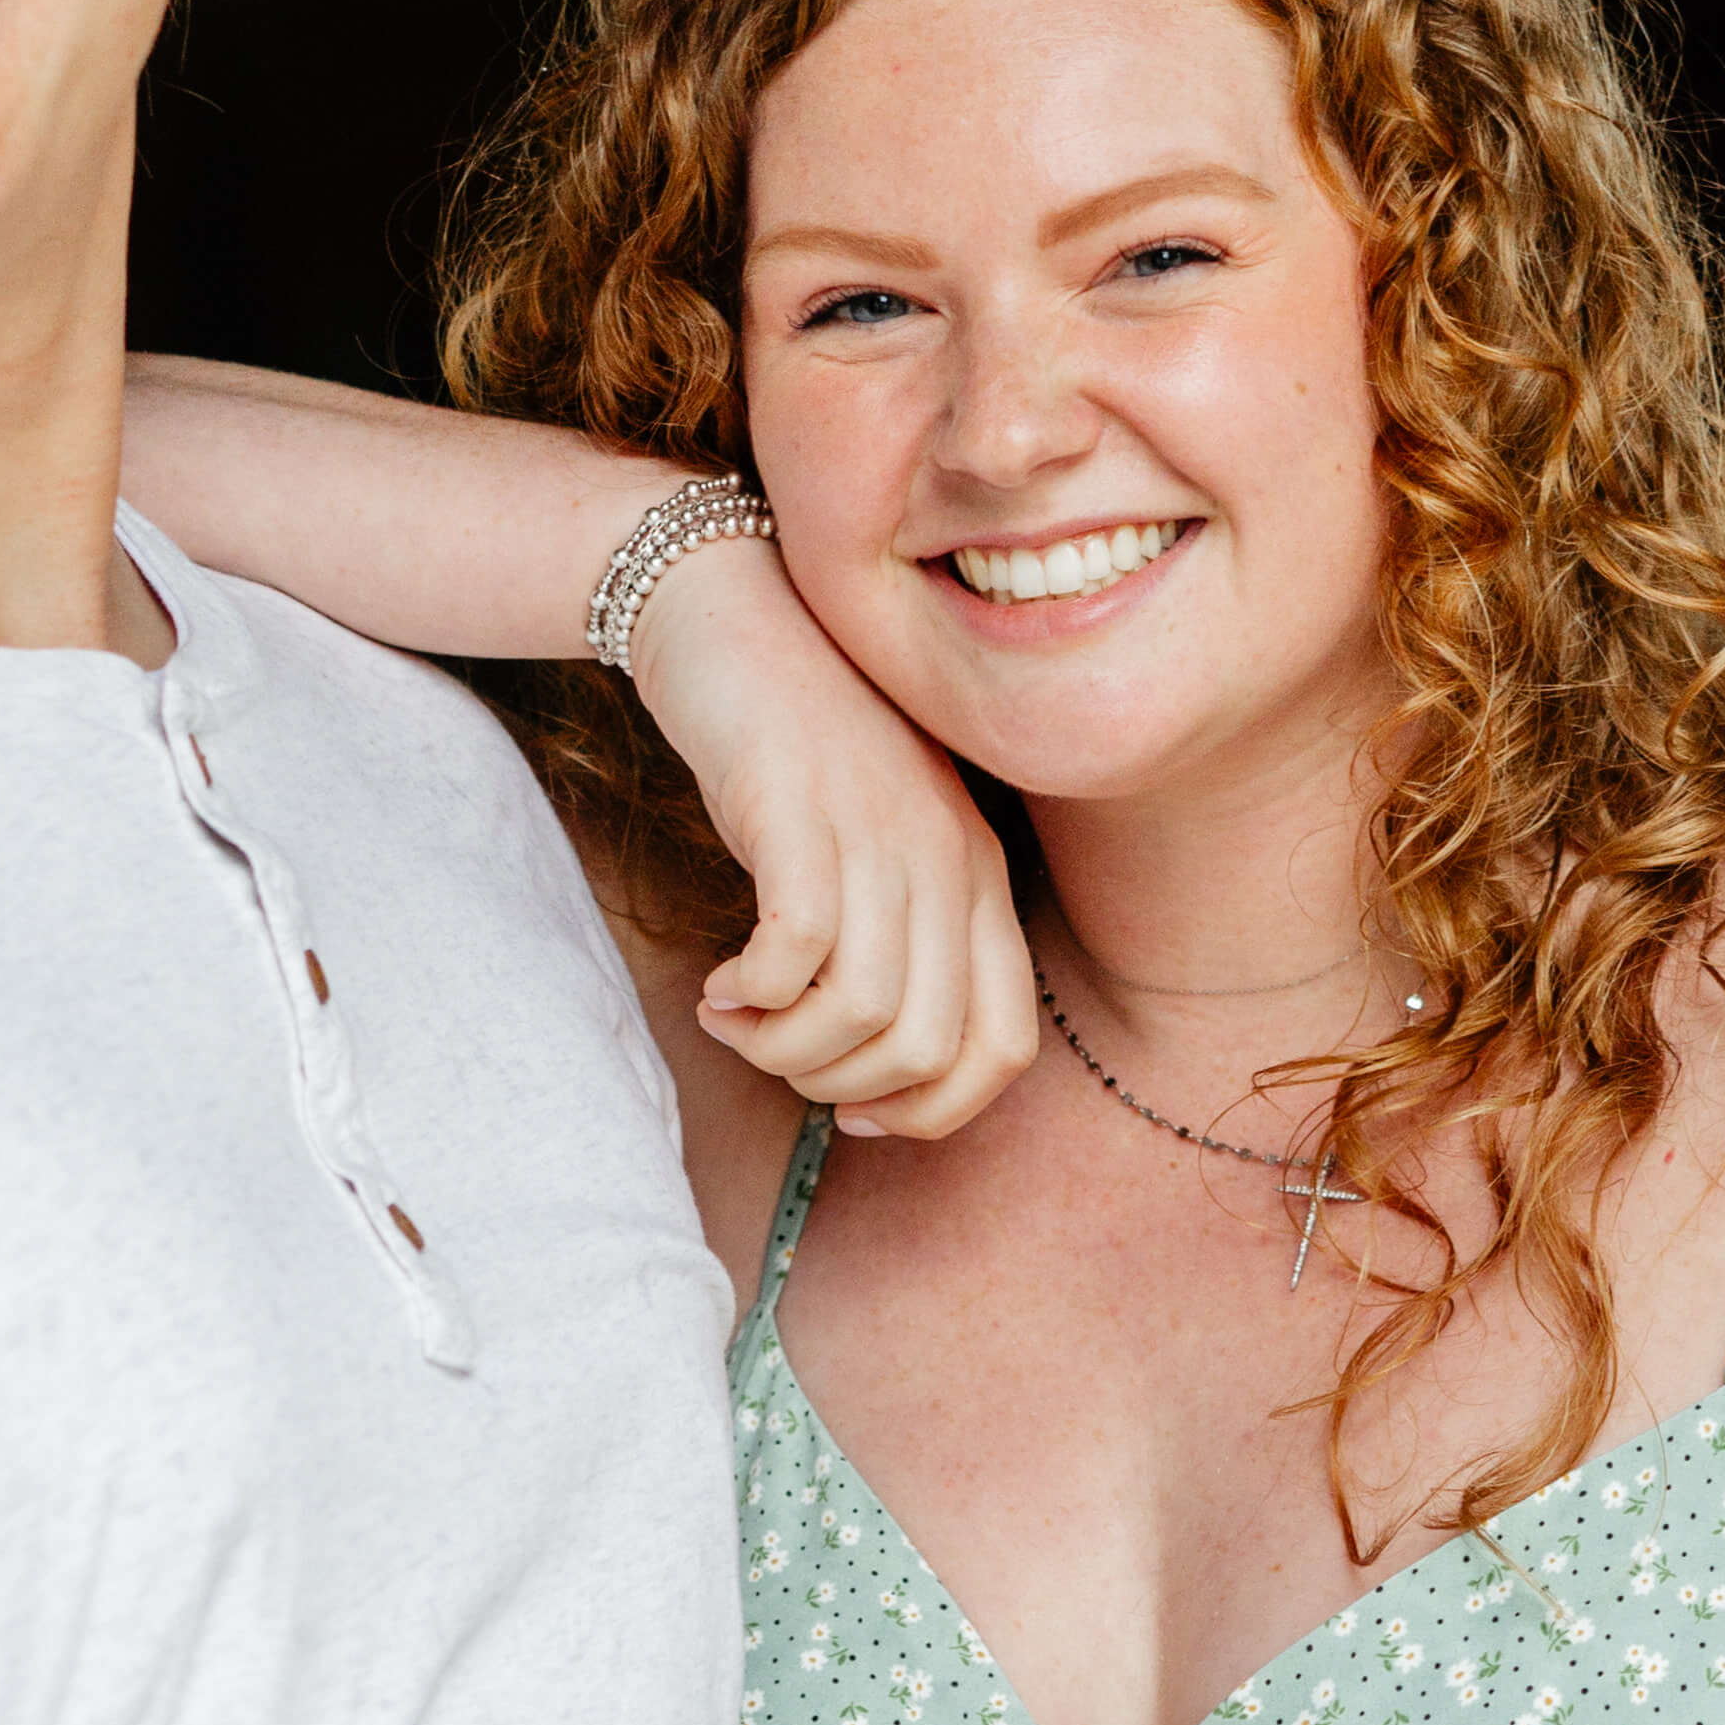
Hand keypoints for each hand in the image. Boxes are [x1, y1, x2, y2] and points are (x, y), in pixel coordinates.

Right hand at [626, 537, 1034, 1142]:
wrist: (735, 612)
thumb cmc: (799, 747)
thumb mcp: (878, 845)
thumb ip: (898, 938)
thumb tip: (870, 1077)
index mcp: (979, 878)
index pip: (1005, 1049)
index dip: (930, 1112)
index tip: (851, 1106)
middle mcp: (946, 860)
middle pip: (930, 1052)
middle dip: (837, 1086)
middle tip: (773, 1050)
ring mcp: (879, 833)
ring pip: (865, 1017)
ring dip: (783, 1050)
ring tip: (736, 1018)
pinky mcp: (800, 812)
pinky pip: (795, 954)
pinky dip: (750, 998)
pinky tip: (719, 982)